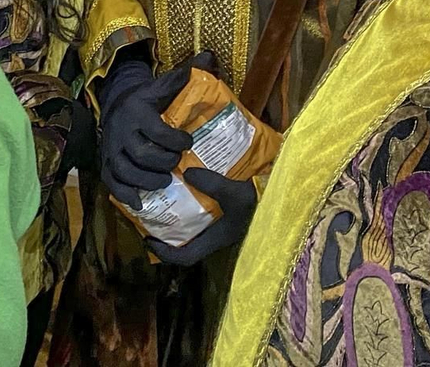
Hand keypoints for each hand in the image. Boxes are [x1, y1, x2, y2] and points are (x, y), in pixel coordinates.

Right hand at [97, 51, 217, 210]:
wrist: (116, 103)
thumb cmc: (147, 99)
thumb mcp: (162, 85)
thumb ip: (184, 75)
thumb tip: (209, 56)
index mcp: (137, 111)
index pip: (158, 131)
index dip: (176, 140)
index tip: (189, 141)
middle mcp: (121, 130)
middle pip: (142, 154)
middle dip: (164, 162)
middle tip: (178, 163)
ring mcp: (111, 148)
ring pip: (126, 171)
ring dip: (148, 180)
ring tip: (166, 181)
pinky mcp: (105, 162)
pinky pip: (111, 182)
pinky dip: (126, 195)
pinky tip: (141, 203)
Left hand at [144, 167, 258, 265]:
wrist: (282, 195)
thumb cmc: (260, 201)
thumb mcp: (236, 194)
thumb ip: (213, 184)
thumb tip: (187, 172)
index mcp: (217, 238)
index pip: (186, 257)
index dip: (164, 253)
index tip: (147, 238)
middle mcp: (216, 235)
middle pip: (184, 242)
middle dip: (165, 232)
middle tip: (150, 214)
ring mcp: (220, 224)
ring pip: (191, 227)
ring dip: (175, 216)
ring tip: (160, 197)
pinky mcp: (225, 212)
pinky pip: (201, 212)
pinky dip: (188, 202)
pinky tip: (182, 185)